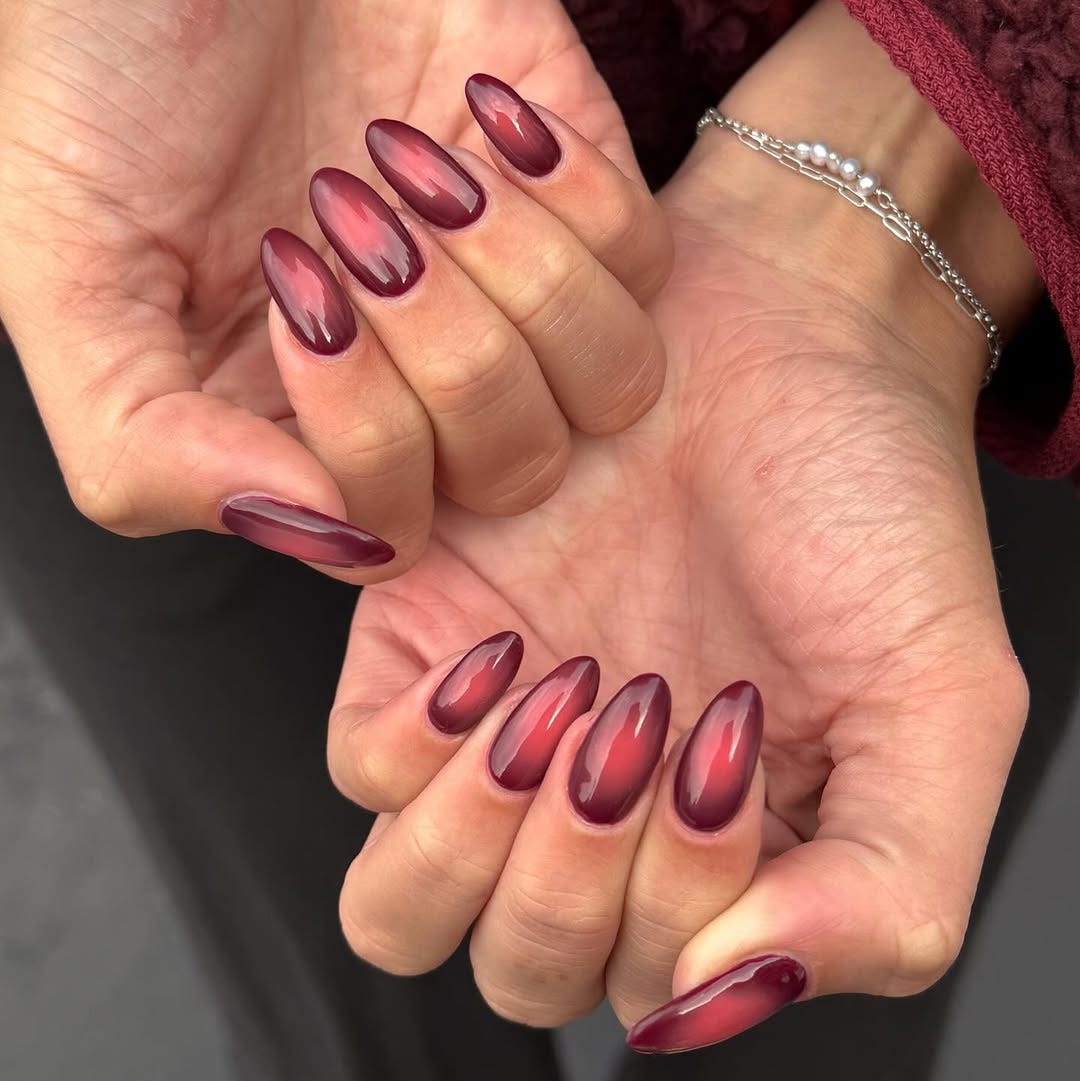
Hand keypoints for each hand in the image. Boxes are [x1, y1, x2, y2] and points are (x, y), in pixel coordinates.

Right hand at [0, 0, 644, 577]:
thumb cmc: (112, 69)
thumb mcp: (59, 271)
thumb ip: (149, 450)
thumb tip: (322, 539)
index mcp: (302, 429)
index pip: (394, 530)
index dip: (366, 431)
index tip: (290, 274)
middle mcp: (420, 385)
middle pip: (515, 470)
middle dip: (449, 348)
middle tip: (350, 208)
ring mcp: (510, 298)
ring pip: (607, 386)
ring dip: (519, 274)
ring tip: (411, 161)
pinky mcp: (580, 203)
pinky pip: (647, 268)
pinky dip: (574, 190)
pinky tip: (477, 113)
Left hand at [327, 0, 1037, 1046]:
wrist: (778, 332)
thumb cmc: (864, 504)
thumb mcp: (938, 707)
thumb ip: (878, 891)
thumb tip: (725, 998)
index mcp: (719, 856)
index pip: (646, 984)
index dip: (675, 904)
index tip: (727, 741)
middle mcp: (596, 812)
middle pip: (514, 967)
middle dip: (567, 881)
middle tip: (642, 715)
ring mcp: (499, 735)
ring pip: (401, 907)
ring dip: (472, 840)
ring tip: (564, 700)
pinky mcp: (424, 644)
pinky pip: (359, 762)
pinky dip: (416, 739)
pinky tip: (506, 645)